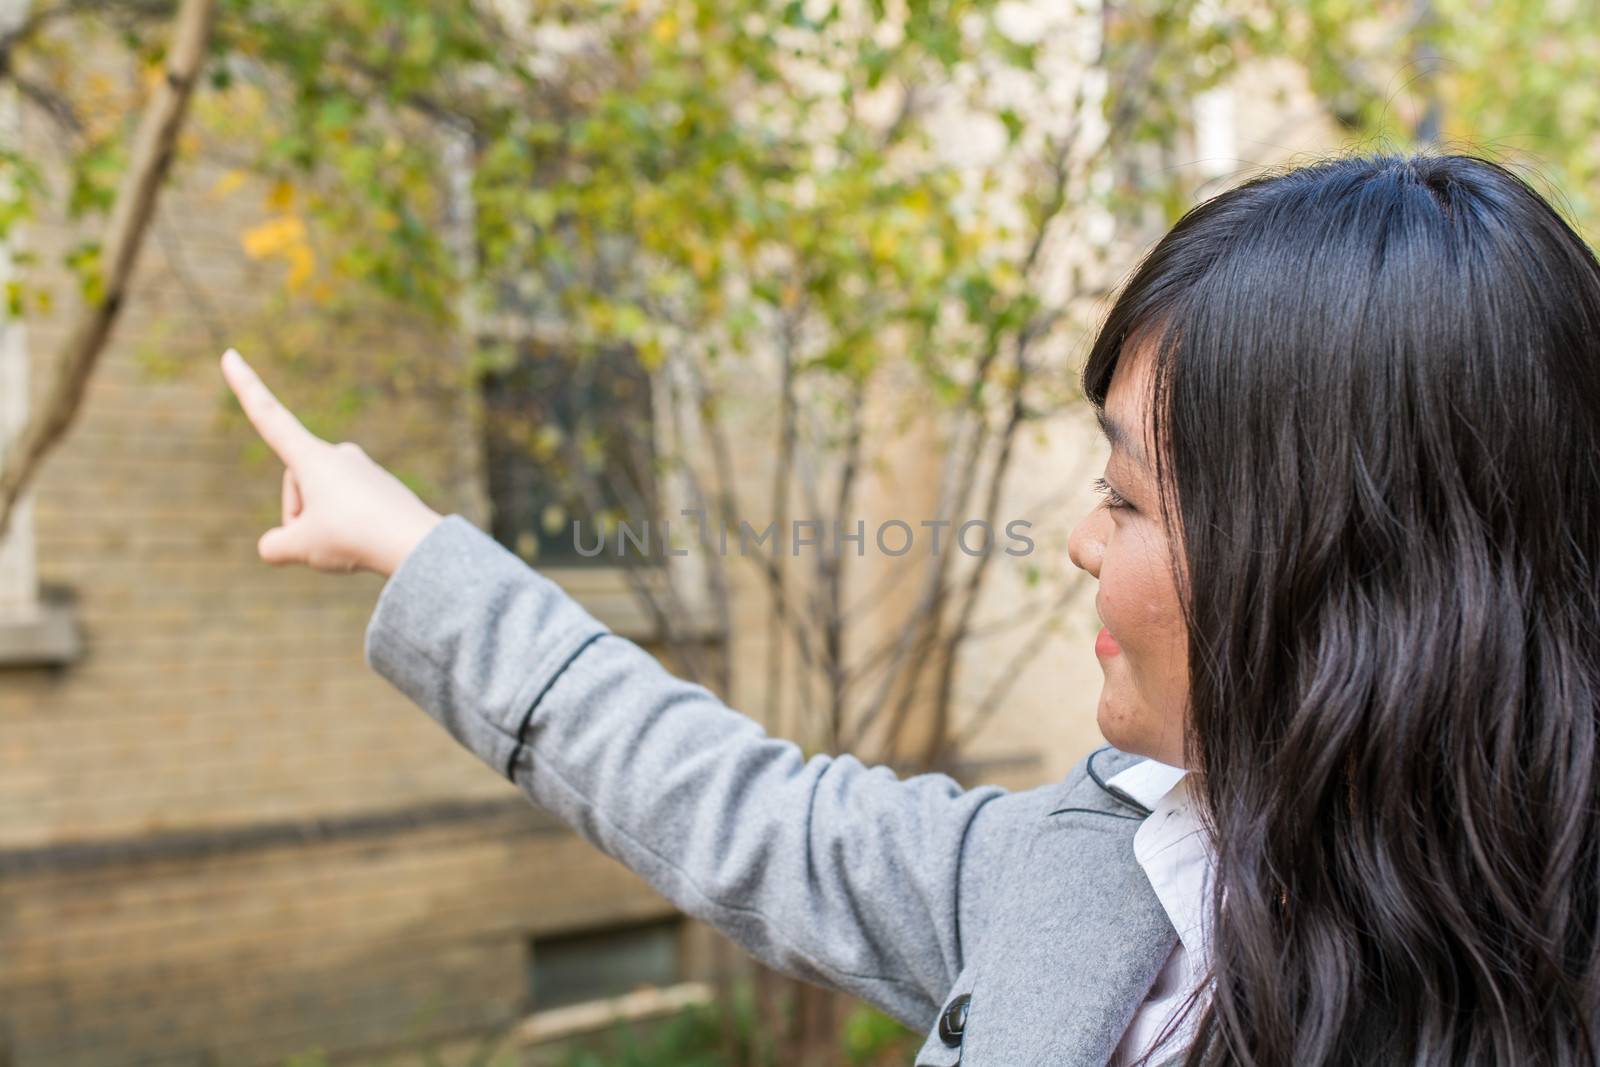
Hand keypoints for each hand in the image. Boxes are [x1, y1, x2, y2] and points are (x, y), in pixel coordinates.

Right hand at [220, 347, 442, 576]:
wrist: (416, 544)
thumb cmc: (353, 537)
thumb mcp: (300, 547)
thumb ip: (274, 546)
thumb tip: (276, 545)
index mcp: (311, 456)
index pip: (268, 416)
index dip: (245, 387)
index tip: (230, 354)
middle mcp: (338, 455)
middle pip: (296, 490)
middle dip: (299, 520)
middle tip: (322, 542)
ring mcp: (363, 470)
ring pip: (323, 507)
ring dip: (325, 530)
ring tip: (352, 544)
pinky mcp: (382, 488)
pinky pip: (351, 515)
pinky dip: (351, 533)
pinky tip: (372, 544)